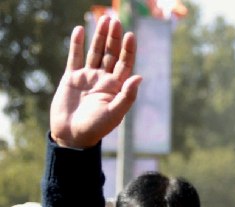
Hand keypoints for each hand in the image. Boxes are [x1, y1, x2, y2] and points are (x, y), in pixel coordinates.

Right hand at [50, 15, 141, 148]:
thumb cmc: (96, 128)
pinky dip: (77, 44)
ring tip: (104, 20)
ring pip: (96, 52)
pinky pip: (75, 57)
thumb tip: (139, 77)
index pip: (125, 64)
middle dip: (114, 38)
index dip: (128, 50)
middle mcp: (104, 80)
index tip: (131, 35)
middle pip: (111, 54)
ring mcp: (88, 77)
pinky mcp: (72, 78)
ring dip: (100, 37)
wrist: (72, 135)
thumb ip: (127, 95)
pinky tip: (80, 30)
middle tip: (116, 21)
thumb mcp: (115, 113)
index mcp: (117, 87)